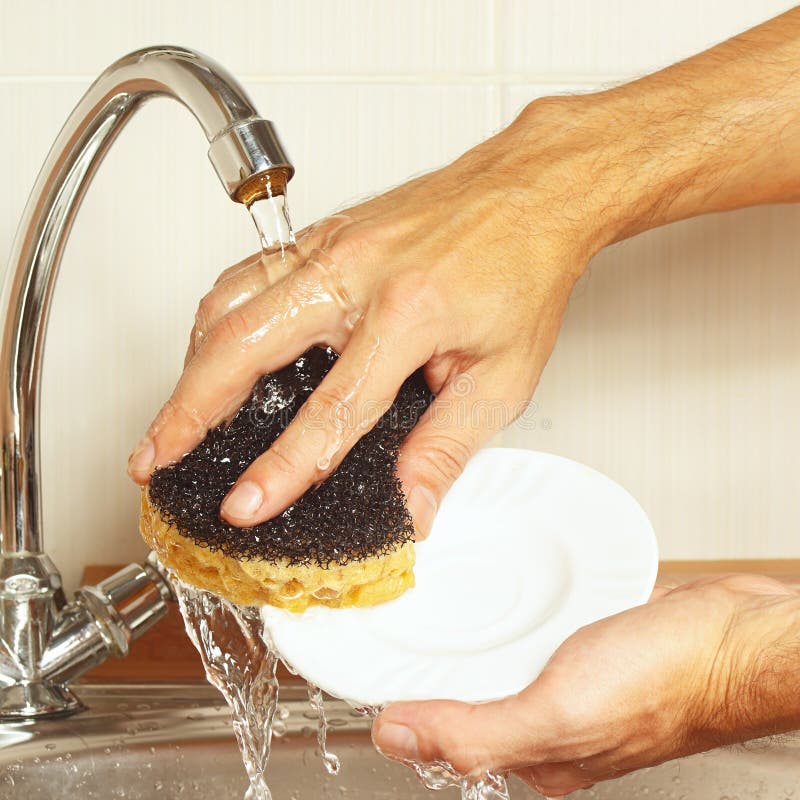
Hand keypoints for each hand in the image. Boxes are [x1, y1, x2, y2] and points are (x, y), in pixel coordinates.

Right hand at [128, 97, 613, 532]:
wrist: (530, 193)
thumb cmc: (522, 272)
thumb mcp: (502, 376)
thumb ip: (447, 446)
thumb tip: (411, 506)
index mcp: (409, 314)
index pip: (331, 410)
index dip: (282, 468)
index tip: (246, 506)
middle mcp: (358, 274)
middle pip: (244, 345)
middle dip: (187, 410)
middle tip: (155, 457)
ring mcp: (333, 248)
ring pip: (230, 303)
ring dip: (190, 364)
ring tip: (172, 416)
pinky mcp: (323, 235)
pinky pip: (247, 273)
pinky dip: (215, 318)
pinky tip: (208, 349)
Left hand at [371, 575, 799, 795]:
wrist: (736, 636)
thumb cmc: (668, 684)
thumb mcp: (558, 716)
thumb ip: (474, 733)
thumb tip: (396, 736)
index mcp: (536, 753)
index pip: (446, 735)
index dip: (404, 704)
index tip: (368, 670)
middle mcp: (549, 718)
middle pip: (469, 691)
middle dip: (430, 663)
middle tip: (392, 623)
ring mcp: (569, 675)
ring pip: (500, 655)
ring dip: (469, 631)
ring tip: (429, 601)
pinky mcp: (588, 638)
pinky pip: (533, 625)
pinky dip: (510, 610)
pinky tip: (498, 589)